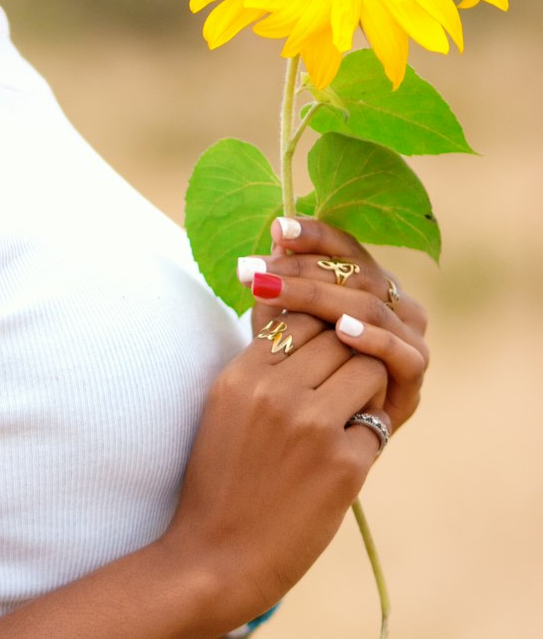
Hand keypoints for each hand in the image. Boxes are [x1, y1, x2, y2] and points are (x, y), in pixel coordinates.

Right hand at [161, 284, 393, 630]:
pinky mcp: (343, 465)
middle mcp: (276, 391)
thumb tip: (302, 322)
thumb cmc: (221, 480)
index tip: (324, 356)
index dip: (321, 332)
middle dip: (349, 357)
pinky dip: (367, 441)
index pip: (302, 317)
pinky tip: (345, 462)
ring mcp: (311, 426)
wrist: (216, 557)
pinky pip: (377, 427)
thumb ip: (261, 364)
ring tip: (349, 418)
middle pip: (340, 337)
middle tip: (344, 388)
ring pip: (369, 370)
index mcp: (243, 374)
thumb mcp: (227, 406)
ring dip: (367, 391)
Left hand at [242, 215, 428, 433]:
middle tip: (257, 273)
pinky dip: (372, 338)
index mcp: (367, 280)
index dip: (313, 234)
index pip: (344, 247)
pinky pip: (399, 350)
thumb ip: (279, 290)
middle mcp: (394, 300)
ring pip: (371, 305)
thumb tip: (274, 241)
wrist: (314, 441)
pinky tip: (342, 330)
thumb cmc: (294, 374)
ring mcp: (409, 335)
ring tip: (280, 292)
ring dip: (320, 297)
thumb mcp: (280, 328)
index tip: (277, 229)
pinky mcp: (414, 373)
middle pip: (354, 272)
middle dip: (300, 269)